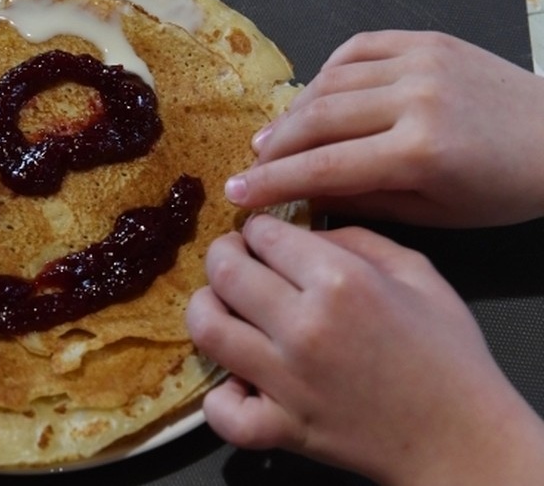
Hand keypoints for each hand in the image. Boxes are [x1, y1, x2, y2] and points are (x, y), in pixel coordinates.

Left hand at [187, 215, 543, 484]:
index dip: (258, 230)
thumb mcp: (417, 272)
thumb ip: (355, 239)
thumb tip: (300, 230)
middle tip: (231, 259)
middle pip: (224, 272)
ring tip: (221, 307)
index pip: (263, 235)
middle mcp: (304, 327)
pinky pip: (221, 411)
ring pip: (207, 330)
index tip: (261, 237)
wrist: (462, 438)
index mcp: (341, 281)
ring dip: (206, 310)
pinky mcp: (280, 428)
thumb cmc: (447, 354)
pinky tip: (239, 381)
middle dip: (221, 255)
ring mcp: (286, 382)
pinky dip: (220, 397)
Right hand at [225, 30, 543, 226]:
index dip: (272, 183)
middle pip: (317, 120)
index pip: (324, 167)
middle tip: (250, 167)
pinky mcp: (426, 40)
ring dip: (294, 112)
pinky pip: (357, 50)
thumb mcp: (432, 213)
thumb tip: (300, 192)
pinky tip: (315, 98)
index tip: (236, 196)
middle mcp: (415, 98)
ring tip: (273, 138)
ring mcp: (421, 61)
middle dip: (273, 147)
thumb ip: (361, 198)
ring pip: (330, 82)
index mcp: (420, 151)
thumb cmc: (501, 189)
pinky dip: (327, 74)